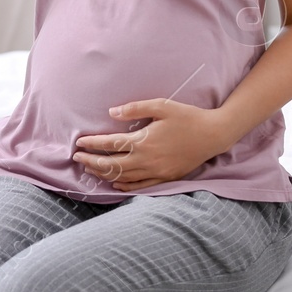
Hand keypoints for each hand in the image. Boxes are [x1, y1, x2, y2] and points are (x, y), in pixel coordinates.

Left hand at [72, 100, 232, 191]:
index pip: (110, 145)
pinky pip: (140, 186)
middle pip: (112, 165)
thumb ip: (134, 109)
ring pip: (124, 178)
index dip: (92, 144)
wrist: (213, 135)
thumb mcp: (161, 106)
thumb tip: (111, 112)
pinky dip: (125, 186)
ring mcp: (156, 172)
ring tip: (92, 170)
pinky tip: (117, 184)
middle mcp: (147, 160)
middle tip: (78, 159)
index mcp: (143, 141)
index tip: (79, 143)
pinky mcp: (165, 178)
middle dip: (92, 162)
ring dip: (105, 174)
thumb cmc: (187, 117)